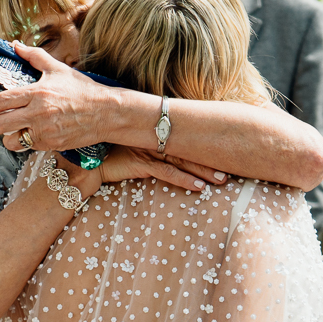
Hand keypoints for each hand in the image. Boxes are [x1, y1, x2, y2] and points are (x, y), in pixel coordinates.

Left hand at [0, 44, 119, 151]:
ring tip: (11, 131)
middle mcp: (38, 113)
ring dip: (7, 137)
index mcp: (37, 93)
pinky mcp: (51, 144)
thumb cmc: (83, 90)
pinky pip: (28, 147)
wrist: (106, 112)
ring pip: (11, 140)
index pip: (1, 101)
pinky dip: (25, 142)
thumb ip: (35, 56)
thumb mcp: (58, 69)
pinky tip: (29, 134)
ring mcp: (44, 131)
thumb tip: (16, 45)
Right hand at [94, 145, 225, 192]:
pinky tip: (199, 188)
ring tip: (222, 180)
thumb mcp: (138, 147)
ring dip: (204, 171)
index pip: (187, 138)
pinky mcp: (141, 163)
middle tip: (233, 167)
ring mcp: (149, 150)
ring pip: (183, 161)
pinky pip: (167, 173)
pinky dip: (184, 180)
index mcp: (157, 133)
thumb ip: (154, 146)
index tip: (225, 150)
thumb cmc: (113, 152)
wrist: (89, 159)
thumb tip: (174, 152)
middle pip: (190, 149)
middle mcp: (155, 139)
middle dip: (212, 159)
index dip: (206, 145)